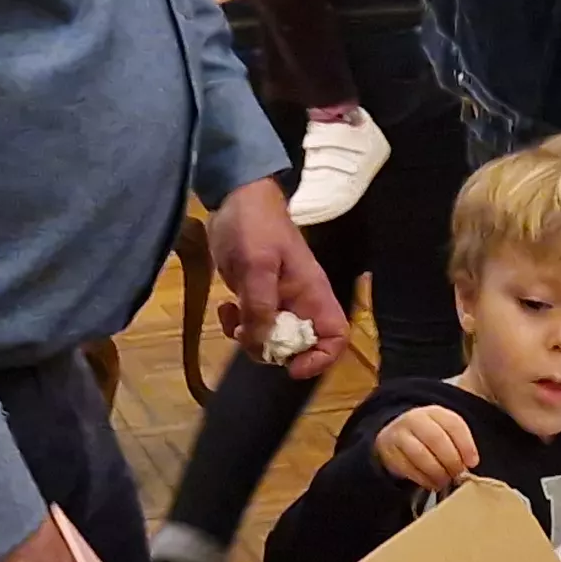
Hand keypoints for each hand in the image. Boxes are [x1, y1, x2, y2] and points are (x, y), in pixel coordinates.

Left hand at [208, 179, 351, 377]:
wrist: (235, 196)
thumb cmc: (254, 226)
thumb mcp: (257, 266)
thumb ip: (260, 307)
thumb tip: (261, 346)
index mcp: (312, 294)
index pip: (335, 337)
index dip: (320, 358)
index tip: (291, 365)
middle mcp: (300, 302)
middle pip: (301, 345)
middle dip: (274, 350)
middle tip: (249, 338)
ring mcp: (278, 300)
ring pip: (272, 338)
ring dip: (250, 339)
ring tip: (233, 321)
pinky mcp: (256, 296)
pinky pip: (252, 324)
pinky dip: (237, 324)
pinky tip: (225, 307)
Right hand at [375, 403, 482, 490]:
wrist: (396, 436)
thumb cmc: (429, 438)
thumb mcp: (446, 433)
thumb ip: (459, 444)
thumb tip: (470, 463)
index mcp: (436, 412)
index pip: (454, 424)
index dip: (466, 445)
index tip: (473, 462)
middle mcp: (416, 419)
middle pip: (436, 439)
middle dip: (451, 460)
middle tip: (458, 474)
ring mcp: (400, 434)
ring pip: (420, 454)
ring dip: (436, 471)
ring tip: (445, 481)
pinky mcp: (390, 451)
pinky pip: (407, 467)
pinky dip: (422, 478)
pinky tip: (431, 483)